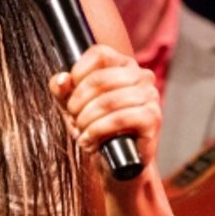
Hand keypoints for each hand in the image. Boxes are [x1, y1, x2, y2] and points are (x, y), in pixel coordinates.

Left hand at [49, 44, 160, 177]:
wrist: (118, 162)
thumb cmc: (97, 128)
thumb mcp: (73, 105)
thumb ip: (62, 89)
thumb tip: (61, 80)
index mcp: (124, 65)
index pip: (99, 53)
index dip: (78, 73)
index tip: (70, 95)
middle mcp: (142, 76)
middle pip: (100, 78)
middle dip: (78, 103)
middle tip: (73, 119)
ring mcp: (150, 96)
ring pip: (108, 101)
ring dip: (86, 120)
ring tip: (81, 132)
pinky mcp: (152, 118)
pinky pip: (119, 119)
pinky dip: (98, 131)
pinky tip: (90, 142)